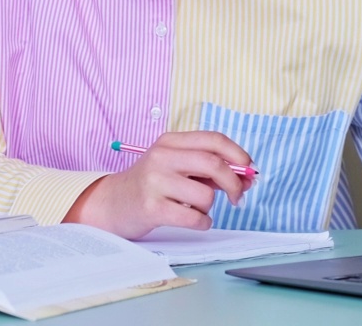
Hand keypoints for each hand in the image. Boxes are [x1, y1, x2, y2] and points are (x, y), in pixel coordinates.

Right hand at [63, 131, 255, 239]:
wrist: (111, 204)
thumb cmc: (151, 185)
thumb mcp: (175, 166)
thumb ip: (208, 169)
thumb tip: (247, 177)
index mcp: (170, 141)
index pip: (214, 139)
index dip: (238, 153)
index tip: (249, 169)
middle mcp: (161, 157)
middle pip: (214, 164)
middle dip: (234, 182)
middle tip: (238, 196)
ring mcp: (155, 182)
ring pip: (206, 195)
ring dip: (210, 207)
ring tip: (196, 209)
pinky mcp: (152, 208)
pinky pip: (195, 217)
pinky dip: (203, 222)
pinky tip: (194, 220)